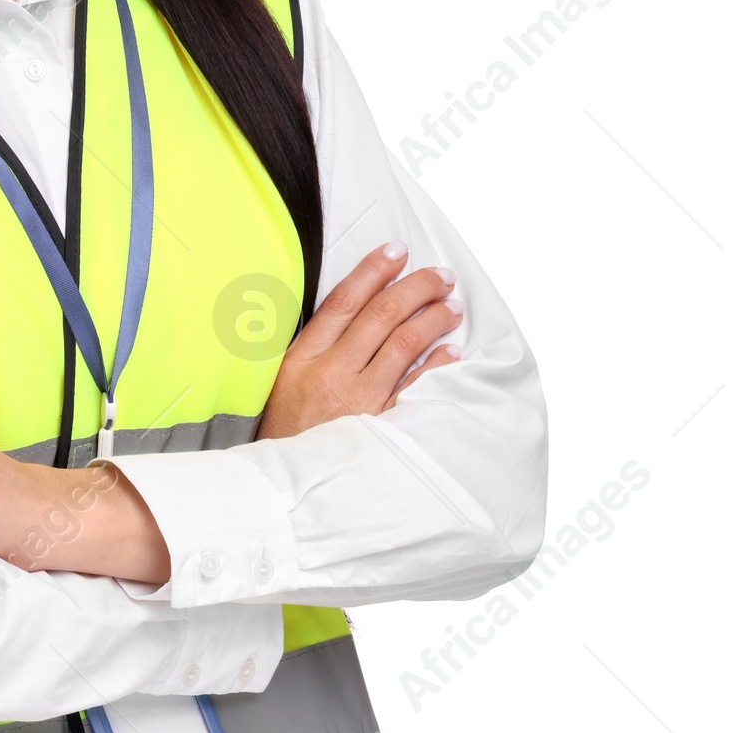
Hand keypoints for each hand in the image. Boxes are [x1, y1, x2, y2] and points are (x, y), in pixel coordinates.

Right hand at [258, 241, 461, 441]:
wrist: (286, 481)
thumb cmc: (285, 429)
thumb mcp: (279, 380)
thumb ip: (310, 345)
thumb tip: (348, 308)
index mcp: (303, 357)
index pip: (343, 300)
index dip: (373, 271)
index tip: (396, 250)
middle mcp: (331, 373)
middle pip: (380, 315)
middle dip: (416, 287)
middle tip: (441, 276)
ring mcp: (358, 400)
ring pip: (402, 344)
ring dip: (432, 319)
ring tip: (452, 306)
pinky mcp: (379, 426)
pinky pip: (414, 387)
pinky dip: (436, 365)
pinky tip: (451, 349)